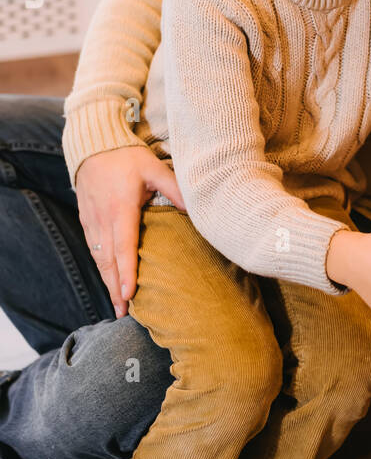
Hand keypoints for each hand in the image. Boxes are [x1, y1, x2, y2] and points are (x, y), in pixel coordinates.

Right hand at [76, 146, 186, 317]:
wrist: (94, 146)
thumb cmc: (128, 157)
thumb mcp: (154, 168)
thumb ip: (175, 188)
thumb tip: (196, 210)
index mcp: (121, 209)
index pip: (124, 246)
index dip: (126, 271)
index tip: (130, 293)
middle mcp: (103, 219)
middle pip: (108, 261)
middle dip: (115, 288)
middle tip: (123, 312)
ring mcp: (92, 221)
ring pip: (98, 258)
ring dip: (107, 281)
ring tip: (117, 304)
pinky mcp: (86, 220)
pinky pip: (94, 249)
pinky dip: (101, 267)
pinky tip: (109, 280)